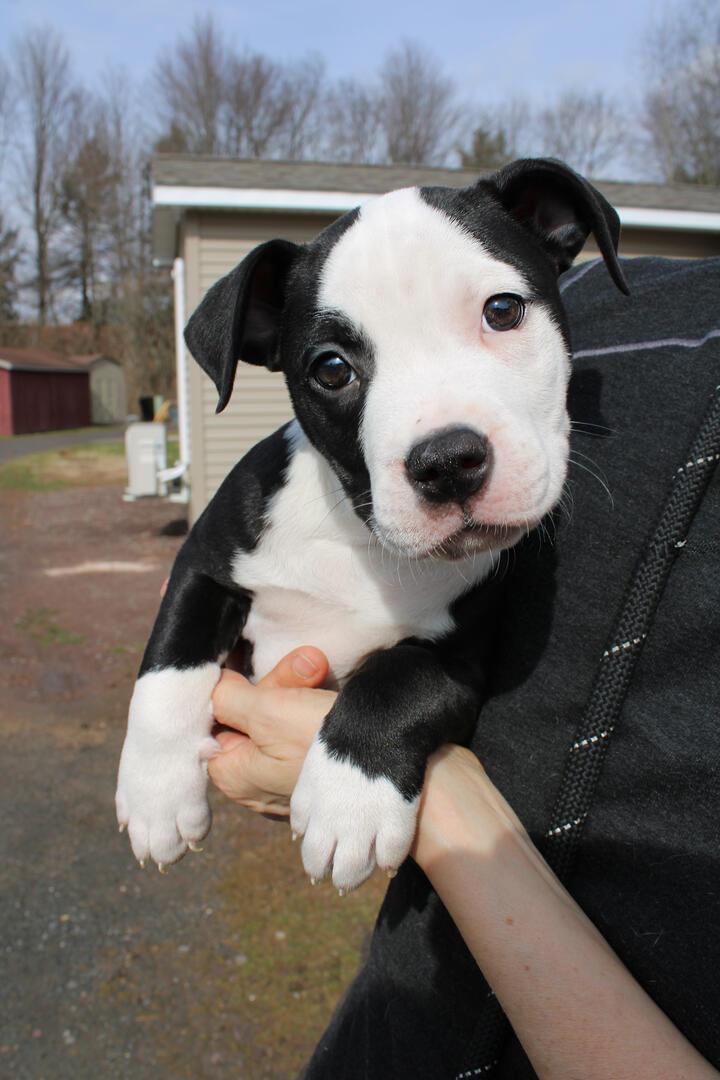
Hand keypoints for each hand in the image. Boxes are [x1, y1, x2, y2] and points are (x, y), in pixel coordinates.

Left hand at [208, 648, 335, 815]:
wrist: (390, 770)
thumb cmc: (319, 747)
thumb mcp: (267, 713)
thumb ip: (228, 698)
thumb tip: (210, 688)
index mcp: (234, 775)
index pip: (214, 721)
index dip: (229, 687)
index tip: (246, 661)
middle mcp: (258, 779)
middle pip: (251, 714)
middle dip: (277, 683)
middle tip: (305, 665)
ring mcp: (290, 774)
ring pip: (283, 714)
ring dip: (301, 684)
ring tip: (320, 668)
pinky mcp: (319, 766)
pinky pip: (307, 725)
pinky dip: (317, 701)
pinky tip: (328, 683)